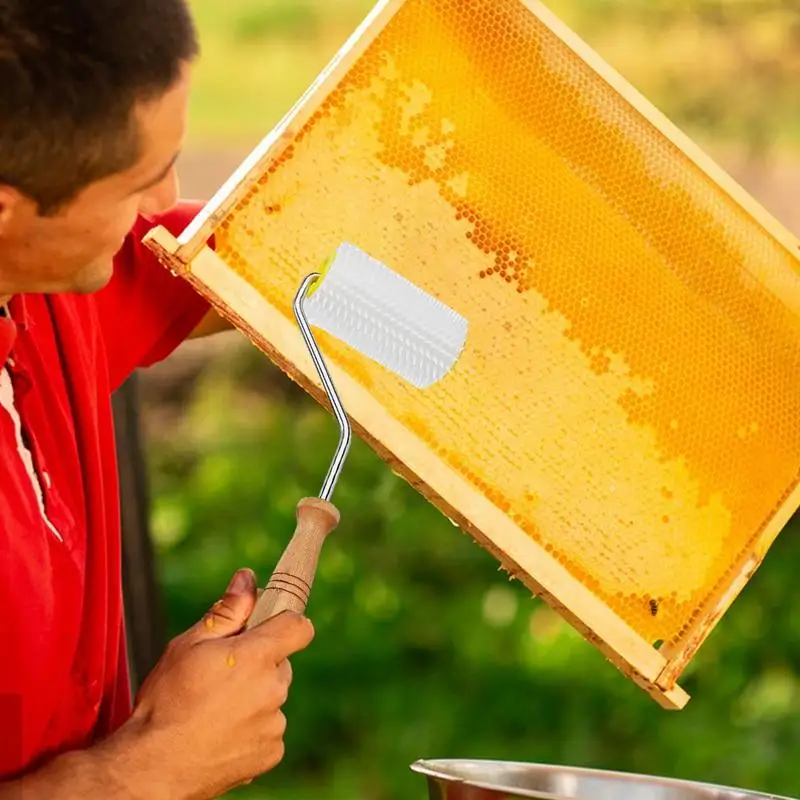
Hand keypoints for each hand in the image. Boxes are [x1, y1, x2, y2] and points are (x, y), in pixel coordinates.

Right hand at [121, 568, 313, 799]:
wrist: (151, 769)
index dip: (285, 622)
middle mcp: (273, 689)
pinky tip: (220, 734)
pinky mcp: (270, 753)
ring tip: (213, 710)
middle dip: (259, 664)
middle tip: (221, 675)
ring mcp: (274, 724)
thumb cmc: (166, 702)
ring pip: (272, 698)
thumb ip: (227, 610)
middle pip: (280, 664)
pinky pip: (269, 730)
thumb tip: (248, 578)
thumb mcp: (189, 645)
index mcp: (257, 657)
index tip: (269, 626)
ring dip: (254, 698)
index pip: (299, 626)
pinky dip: (251, 730)